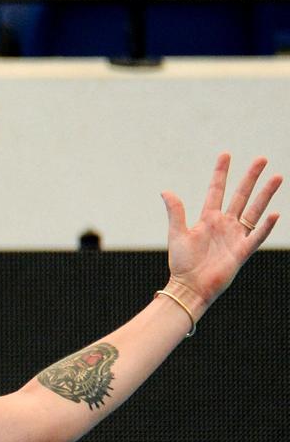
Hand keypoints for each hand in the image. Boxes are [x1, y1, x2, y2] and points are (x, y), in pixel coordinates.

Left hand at [161, 153, 281, 308]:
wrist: (190, 286)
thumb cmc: (182, 263)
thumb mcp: (177, 234)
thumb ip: (176, 212)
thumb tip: (165, 190)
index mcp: (208, 218)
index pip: (217, 190)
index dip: (221, 173)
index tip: (226, 154)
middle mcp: (225, 224)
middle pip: (241, 196)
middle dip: (250, 178)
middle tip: (262, 159)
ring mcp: (235, 237)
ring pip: (254, 211)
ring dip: (265, 195)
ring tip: (276, 177)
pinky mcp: (241, 252)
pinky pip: (256, 237)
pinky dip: (265, 227)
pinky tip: (274, 214)